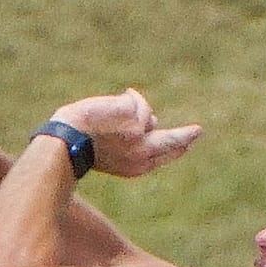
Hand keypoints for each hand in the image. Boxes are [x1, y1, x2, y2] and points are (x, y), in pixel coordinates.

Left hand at [51, 89, 200, 177]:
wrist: (67, 141)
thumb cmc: (80, 144)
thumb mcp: (110, 148)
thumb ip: (131, 139)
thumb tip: (154, 119)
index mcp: (134, 167)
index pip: (163, 156)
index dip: (176, 148)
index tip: (188, 143)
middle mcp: (143, 155)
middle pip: (172, 142)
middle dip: (185, 136)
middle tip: (198, 131)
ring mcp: (142, 137)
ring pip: (147, 114)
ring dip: (131, 108)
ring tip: (106, 115)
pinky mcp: (137, 119)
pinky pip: (137, 101)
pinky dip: (125, 99)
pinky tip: (107, 106)